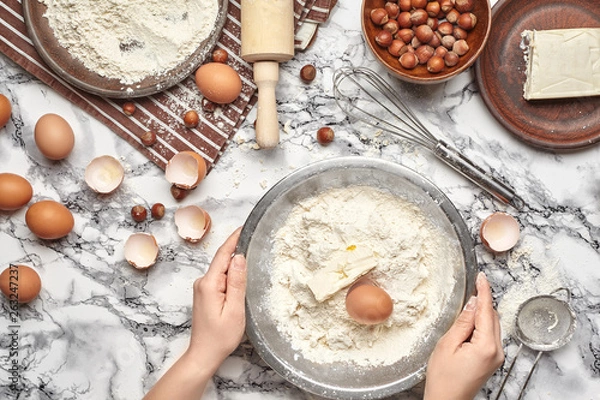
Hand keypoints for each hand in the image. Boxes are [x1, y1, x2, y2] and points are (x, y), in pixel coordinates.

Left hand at [143, 228, 246, 399]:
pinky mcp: (205, 294)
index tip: (244, 227)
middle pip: (223, 261)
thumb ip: (237, 282)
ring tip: (252, 259)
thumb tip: (240, 257)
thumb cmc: (220, 337)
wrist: (204, 354)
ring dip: (236, 266)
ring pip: (223, 271)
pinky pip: (220, 279)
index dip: (234, 239)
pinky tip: (242, 279)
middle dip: (238, 251)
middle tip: (255, 240)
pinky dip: (232, 276)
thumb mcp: (234, 309)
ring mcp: (203, 288)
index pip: (223, 255)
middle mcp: (203, 283)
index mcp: (209, 284)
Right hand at [423, 272, 503, 399]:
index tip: (482, 277)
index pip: (487, 311)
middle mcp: (497, 351)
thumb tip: (472, 304)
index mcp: (486, 346)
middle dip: (482, 302)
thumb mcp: (447, 345)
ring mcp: (497, 357)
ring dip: (482, 314)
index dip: (484, 292)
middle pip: (493, 317)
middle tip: (471, 287)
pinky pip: (490, 335)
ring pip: (493, 326)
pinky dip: (482, 325)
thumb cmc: (443, 378)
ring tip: (467, 306)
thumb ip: (462, 323)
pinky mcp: (492, 360)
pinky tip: (470, 323)